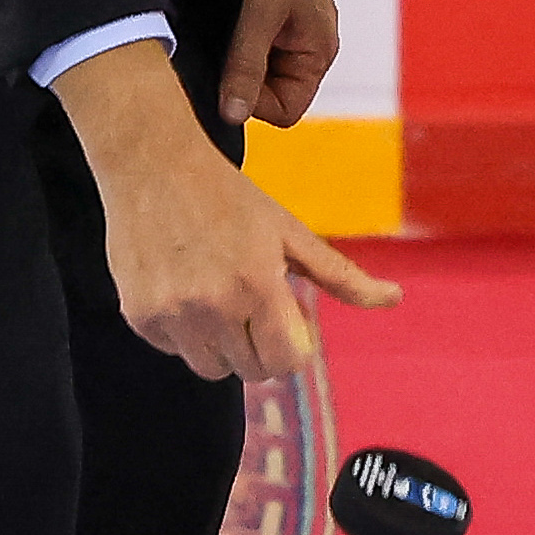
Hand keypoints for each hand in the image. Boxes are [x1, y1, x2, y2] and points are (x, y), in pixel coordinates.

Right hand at [62, 40, 393, 381]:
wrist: (153, 164)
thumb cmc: (229, 196)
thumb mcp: (290, 231)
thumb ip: (342, 276)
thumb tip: (395, 299)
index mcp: (258, 284)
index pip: (287, 362)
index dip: (292, 345)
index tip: (285, 318)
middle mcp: (214, 305)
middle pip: (250, 370)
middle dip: (259, 345)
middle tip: (250, 301)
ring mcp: (172, 313)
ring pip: (210, 368)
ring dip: (221, 344)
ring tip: (216, 296)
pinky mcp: (138, 316)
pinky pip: (173, 350)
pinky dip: (183, 331)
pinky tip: (183, 287)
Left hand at [218, 0, 344, 127]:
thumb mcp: (260, 12)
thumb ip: (246, 64)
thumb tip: (232, 114)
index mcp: (317, 54)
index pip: (285, 111)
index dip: (253, 102)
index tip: (228, 75)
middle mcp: (307, 48)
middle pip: (270, 93)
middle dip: (241, 77)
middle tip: (222, 48)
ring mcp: (290, 32)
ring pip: (256, 68)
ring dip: (235, 57)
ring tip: (224, 28)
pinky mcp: (273, 15)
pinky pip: (251, 45)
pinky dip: (234, 39)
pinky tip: (224, 19)